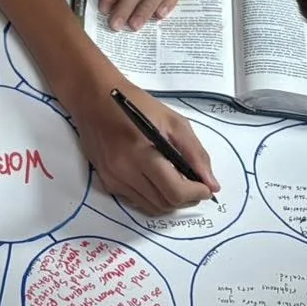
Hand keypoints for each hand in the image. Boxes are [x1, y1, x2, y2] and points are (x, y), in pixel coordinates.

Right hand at [65, 73, 218, 212]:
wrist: (94, 98)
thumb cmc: (137, 104)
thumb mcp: (173, 121)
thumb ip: (195, 154)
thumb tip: (212, 185)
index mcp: (143, 154)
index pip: (175, 192)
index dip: (196, 194)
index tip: (206, 187)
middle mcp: (125, 172)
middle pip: (165, 203)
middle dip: (186, 199)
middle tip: (195, 185)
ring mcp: (113, 179)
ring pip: (151, 207)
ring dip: (170, 200)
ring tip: (177, 182)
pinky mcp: (106, 182)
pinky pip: (136, 201)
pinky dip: (152, 197)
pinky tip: (156, 180)